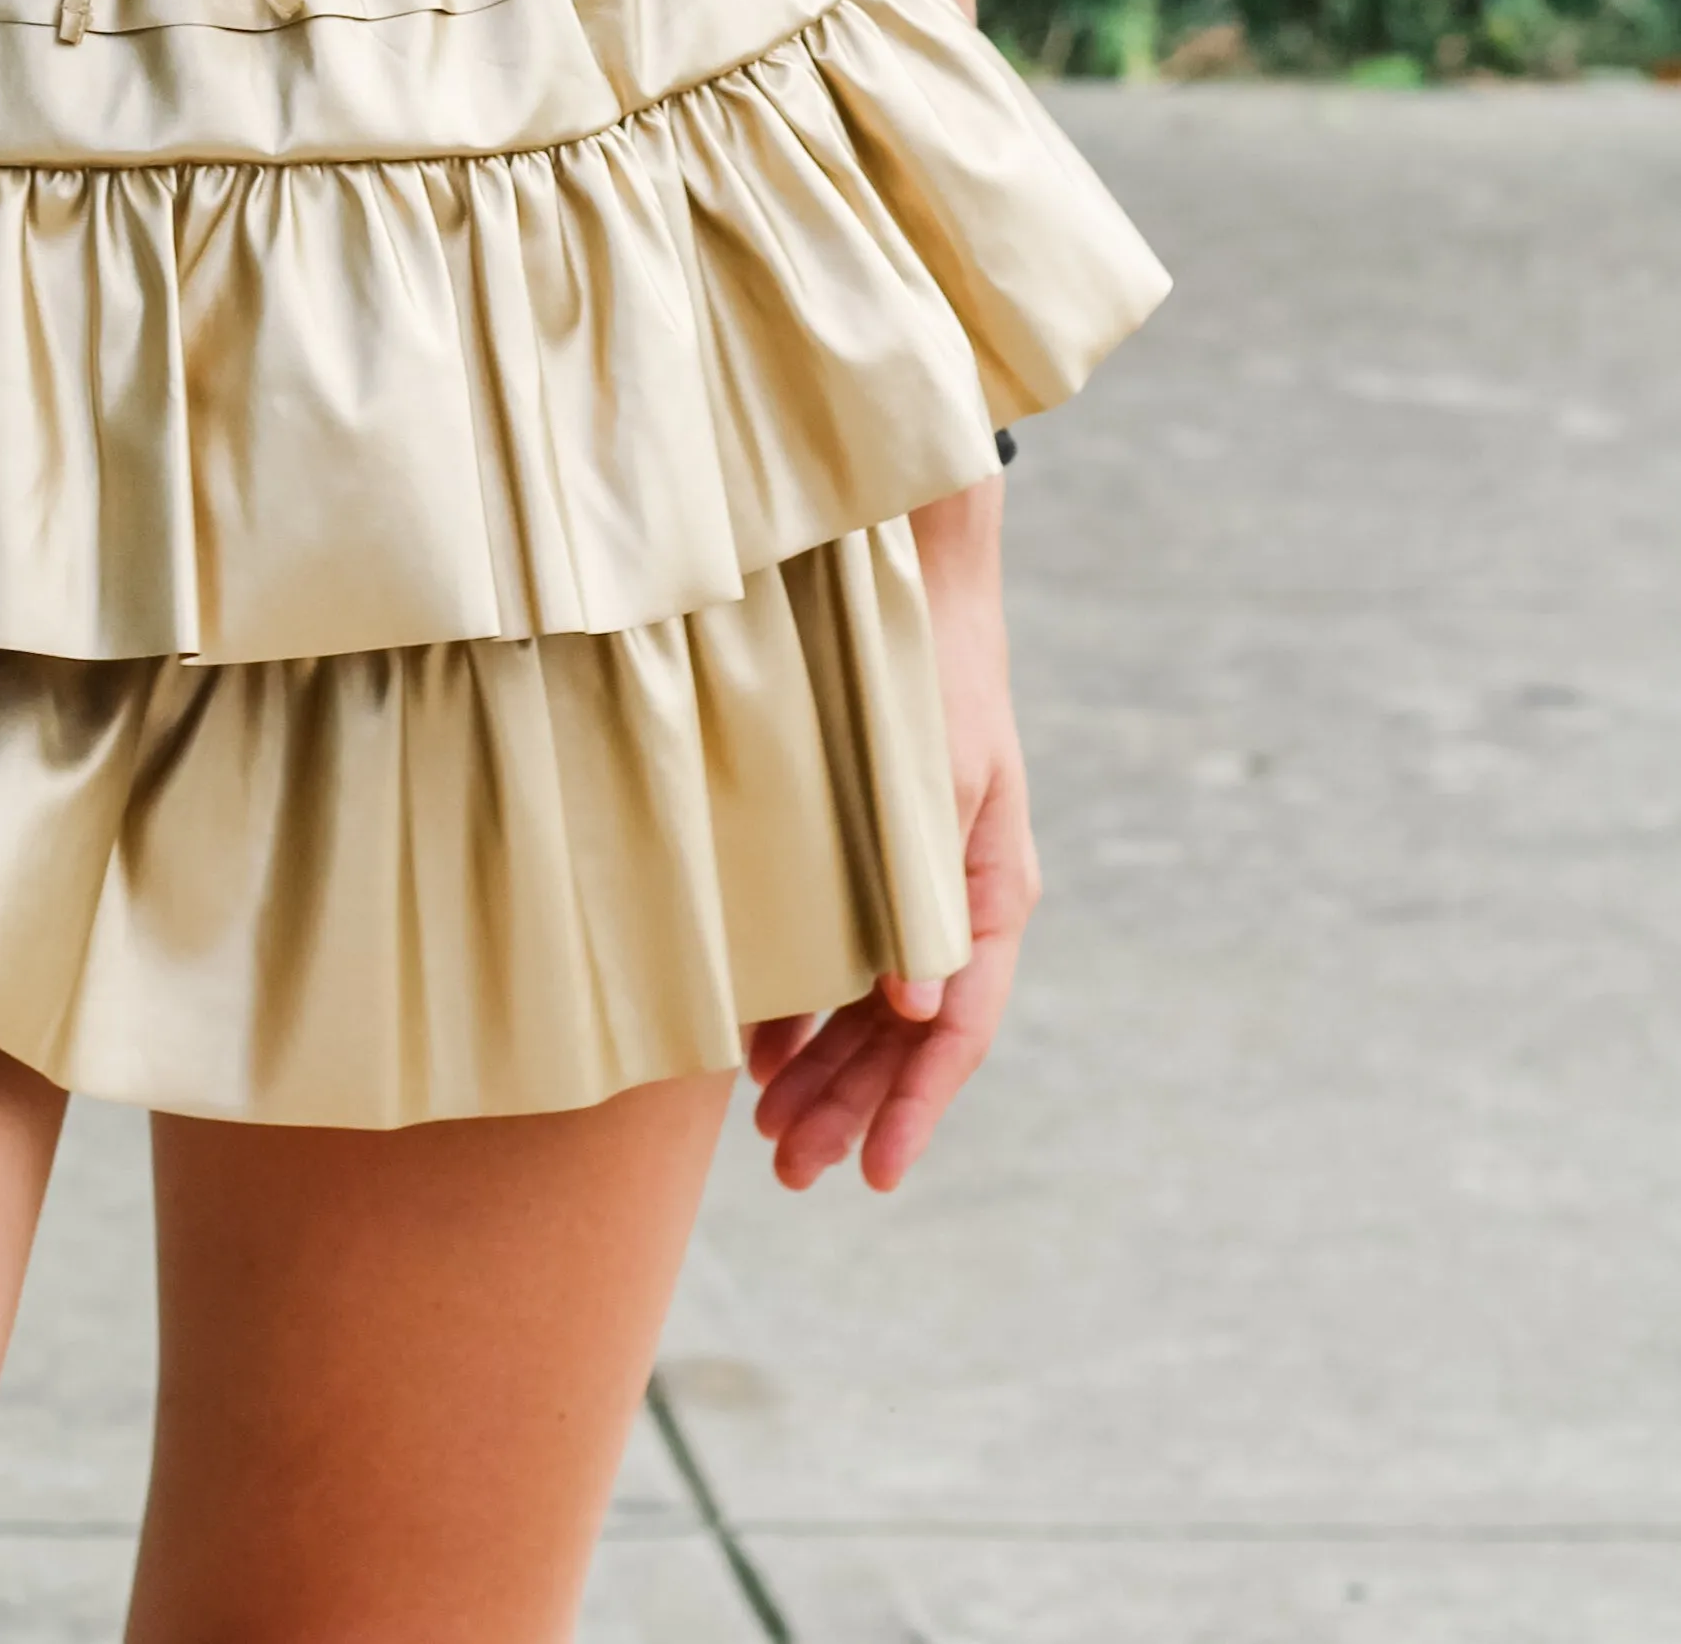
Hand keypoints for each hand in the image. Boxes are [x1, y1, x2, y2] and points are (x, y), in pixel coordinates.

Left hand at [742, 491, 1038, 1193]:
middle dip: (856, 1110)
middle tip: (794, 1172)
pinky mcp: (872, 855)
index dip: (918, 1108)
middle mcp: (956, 899)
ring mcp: (914, 880)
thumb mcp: (929, 780)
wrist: (900, 575)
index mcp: (990, 889)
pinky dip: (804, 1012)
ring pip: (873, 1008)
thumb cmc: (920, 672)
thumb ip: (923, 893)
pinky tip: (761, 1053)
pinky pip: (845, 958)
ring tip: (773, 1134)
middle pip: (909, 1037)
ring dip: (826, 1074)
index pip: (959, 1028)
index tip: (877, 1176)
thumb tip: (913, 1014)